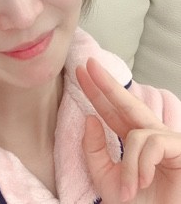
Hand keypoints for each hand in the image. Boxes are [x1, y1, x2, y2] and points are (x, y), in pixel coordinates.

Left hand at [76, 58, 180, 202]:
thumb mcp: (104, 176)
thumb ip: (93, 149)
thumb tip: (89, 117)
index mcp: (130, 138)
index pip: (109, 110)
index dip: (95, 91)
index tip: (80, 72)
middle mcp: (148, 134)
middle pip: (126, 102)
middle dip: (106, 83)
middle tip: (89, 63)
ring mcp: (166, 141)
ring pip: (136, 134)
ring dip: (129, 165)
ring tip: (129, 188)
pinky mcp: (180, 148)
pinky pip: (153, 144)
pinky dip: (142, 165)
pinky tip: (143, 181)